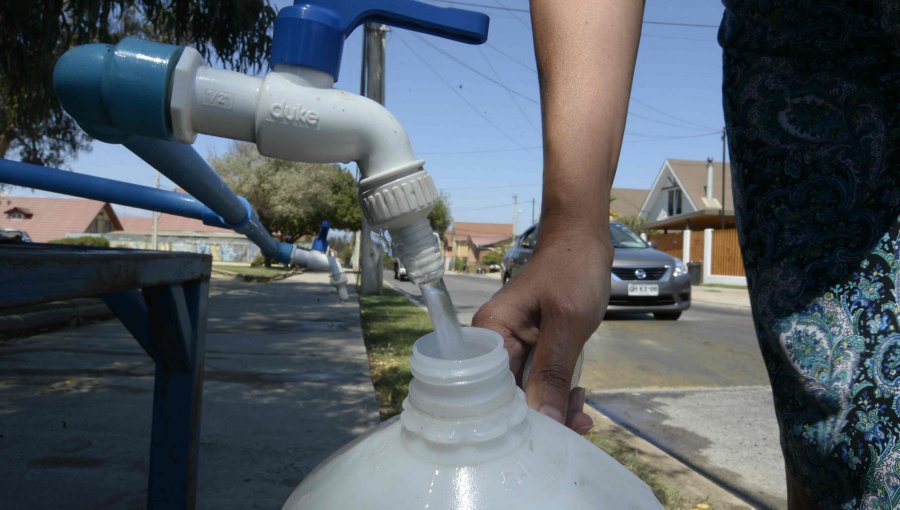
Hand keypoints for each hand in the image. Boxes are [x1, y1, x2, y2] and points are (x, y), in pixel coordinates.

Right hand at [473, 229, 610, 433]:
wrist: (584, 240)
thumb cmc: (572, 270)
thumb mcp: (567, 323)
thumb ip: (553, 374)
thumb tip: (546, 424)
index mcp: (489, 333)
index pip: (495, 391)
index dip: (523, 416)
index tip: (556, 431)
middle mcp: (493, 344)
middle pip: (510, 396)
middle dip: (545, 414)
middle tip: (580, 424)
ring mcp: (513, 346)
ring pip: (529, 392)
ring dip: (556, 405)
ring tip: (585, 413)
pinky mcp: (532, 348)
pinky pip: (540, 379)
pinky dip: (559, 391)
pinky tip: (579, 396)